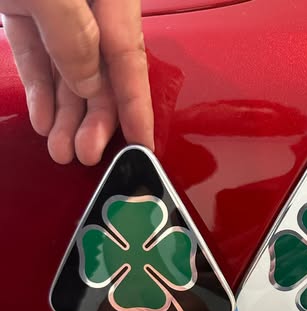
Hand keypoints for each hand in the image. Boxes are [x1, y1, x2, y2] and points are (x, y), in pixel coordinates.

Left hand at [1, 0, 153, 164]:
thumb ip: (73, 37)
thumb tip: (89, 84)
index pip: (129, 55)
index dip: (136, 104)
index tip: (141, 145)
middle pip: (100, 67)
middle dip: (94, 115)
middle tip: (85, 154)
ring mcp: (51, 1)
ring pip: (67, 66)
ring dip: (64, 111)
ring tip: (59, 149)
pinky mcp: (20, 3)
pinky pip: (35, 52)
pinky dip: (39, 86)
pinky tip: (41, 119)